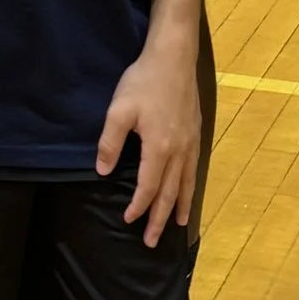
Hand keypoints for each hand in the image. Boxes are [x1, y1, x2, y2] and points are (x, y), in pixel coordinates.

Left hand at [97, 36, 199, 244]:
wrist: (173, 58)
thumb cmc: (143, 82)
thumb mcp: (119, 110)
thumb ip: (110, 143)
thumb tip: (102, 172)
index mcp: (158, 147)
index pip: (147, 186)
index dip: (138, 206)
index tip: (128, 220)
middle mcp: (178, 150)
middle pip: (169, 192)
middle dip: (159, 218)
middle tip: (152, 242)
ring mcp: (190, 142)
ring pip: (185, 183)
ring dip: (178, 206)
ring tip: (176, 226)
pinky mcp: (196, 132)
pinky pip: (194, 169)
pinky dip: (190, 186)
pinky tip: (187, 191)